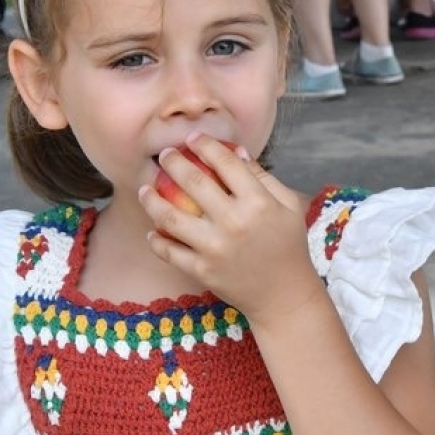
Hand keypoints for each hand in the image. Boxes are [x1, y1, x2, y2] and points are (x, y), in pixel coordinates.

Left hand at [140, 134, 318, 324]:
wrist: (284, 295)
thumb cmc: (288, 246)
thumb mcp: (289, 206)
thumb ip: (265, 178)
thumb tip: (236, 152)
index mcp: (258, 203)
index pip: (225, 163)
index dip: (206, 145)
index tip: (193, 138)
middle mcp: (234, 222)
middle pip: (193, 182)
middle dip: (173, 162)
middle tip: (164, 155)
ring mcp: (215, 248)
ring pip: (171, 216)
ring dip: (152, 199)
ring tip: (145, 189)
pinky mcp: (202, 270)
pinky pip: (170, 251)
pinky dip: (157, 240)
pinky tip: (153, 230)